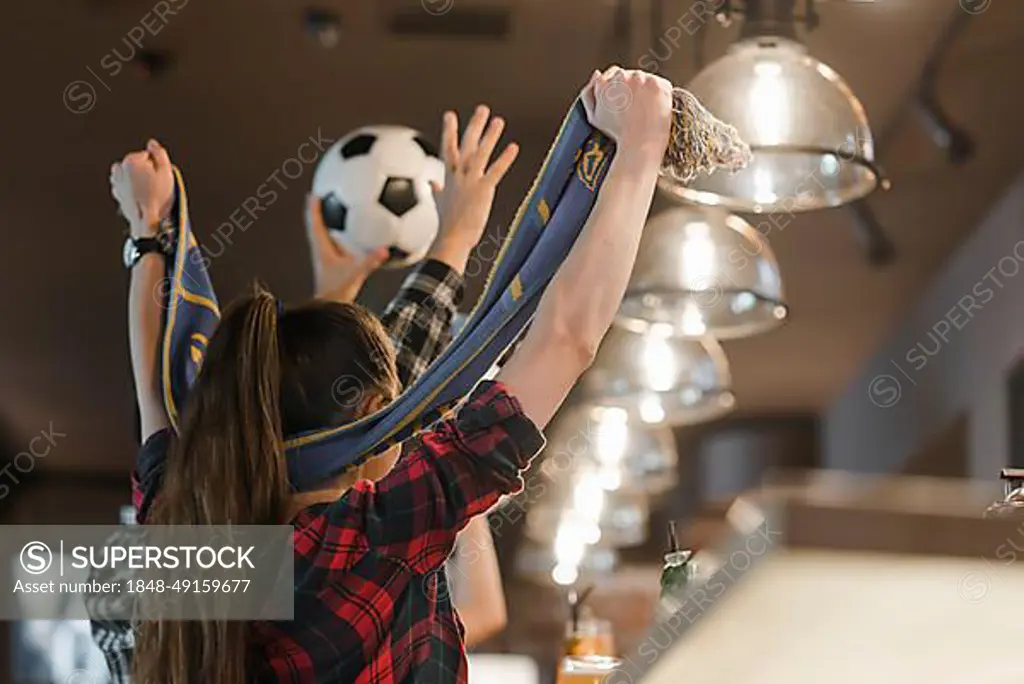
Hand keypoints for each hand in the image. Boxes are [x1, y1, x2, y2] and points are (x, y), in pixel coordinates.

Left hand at [110, 139, 174, 237]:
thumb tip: (152, 143)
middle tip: (155, 185)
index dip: (157, 165)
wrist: (146, 221)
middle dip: (146, 171)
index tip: (160, 176)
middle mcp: (120, 169)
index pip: (147, 155)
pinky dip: (131, 189)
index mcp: (131, 161)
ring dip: (137, 179)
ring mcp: (117, 182)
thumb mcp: (166, 172)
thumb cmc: (157, 198)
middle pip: (137, 164)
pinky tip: (141, 197)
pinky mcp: (117, 193)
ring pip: (130, 174)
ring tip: (148, 192)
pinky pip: (125, 186)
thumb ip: (160, 154)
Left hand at [306, 194, 388, 302]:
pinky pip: (337, 245)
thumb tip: (384, 250)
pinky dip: (343, 237)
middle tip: (321, 195)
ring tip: (336, 209)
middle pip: (317, 226)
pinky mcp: (334, 265)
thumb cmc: (337, 292)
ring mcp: (327, 258)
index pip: (316, 225)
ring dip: (329, 223)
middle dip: (319, 211)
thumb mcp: (355, 274)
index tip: (313, 194)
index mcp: (323, 250)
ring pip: (326, 236)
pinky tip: (354, 235)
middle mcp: (323, 252)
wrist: (330, 310)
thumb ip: (369, 262)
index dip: (314, 209)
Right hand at [429, 106, 518, 266]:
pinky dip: (505, 159)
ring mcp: (470, 181)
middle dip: (474, 126)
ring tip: (499, 121)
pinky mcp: (482, 190)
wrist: (451, 239)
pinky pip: (495, 171)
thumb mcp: (439, 203)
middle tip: (483, 108)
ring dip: (490, 136)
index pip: (448, 148)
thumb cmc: (447, 225)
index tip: (450, 115)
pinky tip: (514, 147)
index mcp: (449, 177)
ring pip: (480, 153)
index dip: (449, 131)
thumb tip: (431, 183)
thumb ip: (436, 190)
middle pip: (465, 144)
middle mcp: (458, 175)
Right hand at [581, 66, 672, 160]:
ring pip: (645, 79)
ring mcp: (641, 78)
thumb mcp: (594, 118)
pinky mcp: (658, 83)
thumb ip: (589, 94)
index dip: (619, 89)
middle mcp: (621, 77)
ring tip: (645, 110)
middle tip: (636, 108)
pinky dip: (661, 94)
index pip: (612, 74)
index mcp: (604, 83)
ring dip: (646, 90)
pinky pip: (661, 84)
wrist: (640, 143)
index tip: (624, 101)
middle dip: (632, 88)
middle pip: (629, 76)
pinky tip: (656, 109)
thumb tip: (597, 74)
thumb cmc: (617, 134)